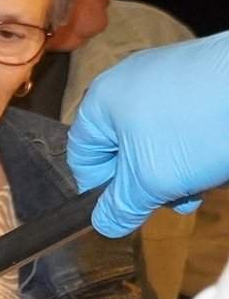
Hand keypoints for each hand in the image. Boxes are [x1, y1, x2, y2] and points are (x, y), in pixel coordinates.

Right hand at [68, 33, 228, 236]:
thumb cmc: (198, 127)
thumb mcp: (152, 180)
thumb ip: (122, 207)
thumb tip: (105, 224)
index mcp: (102, 100)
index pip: (82, 156)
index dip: (101, 190)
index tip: (127, 210)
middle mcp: (130, 81)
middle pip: (125, 148)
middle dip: (152, 181)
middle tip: (178, 200)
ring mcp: (169, 74)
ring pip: (160, 137)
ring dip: (180, 167)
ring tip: (207, 179)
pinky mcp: (203, 74)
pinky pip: (188, 118)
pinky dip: (200, 142)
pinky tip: (220, 154)